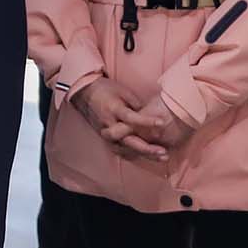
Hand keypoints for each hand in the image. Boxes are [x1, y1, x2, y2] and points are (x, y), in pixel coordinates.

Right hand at [72, 78, 192, 161]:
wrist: (84, 94)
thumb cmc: (105, 90)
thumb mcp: (122, 91)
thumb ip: (137, 105)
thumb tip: (152, 116)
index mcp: (113, 110)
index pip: (131, 118)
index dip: (147, 121)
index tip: (162, 123)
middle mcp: (108, 125)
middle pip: (128, 141)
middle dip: (147, 149)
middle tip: (163, 152)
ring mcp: (105, 135)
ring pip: (126, 149)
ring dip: (144, 155)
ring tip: (161, 157)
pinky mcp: (105, 140)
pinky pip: (121, 151)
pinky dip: (134, 155)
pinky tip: (148, 157)